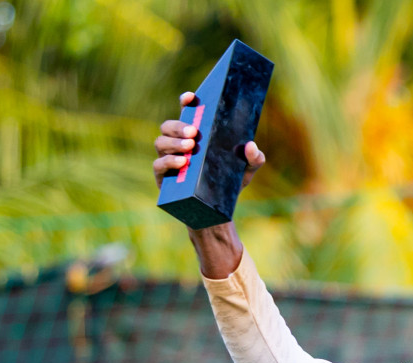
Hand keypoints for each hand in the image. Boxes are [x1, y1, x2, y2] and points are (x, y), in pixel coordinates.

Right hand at [153, 91, 264, 278]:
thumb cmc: (228, 185)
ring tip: (190, 148)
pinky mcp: (163, 177)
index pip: (187, 112)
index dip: (186, 101)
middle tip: (194, 133)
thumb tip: (251, 146)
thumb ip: (254, 159)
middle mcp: (178, 143)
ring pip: (160, 142)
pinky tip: (183, 163)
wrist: (215, 214)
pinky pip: (158, 165)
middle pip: (169, 126)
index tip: (191, 97)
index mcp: (195, 135)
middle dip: (179, 126)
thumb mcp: (245, 171)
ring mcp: (167, 159)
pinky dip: (168, 161)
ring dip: (173, 142)